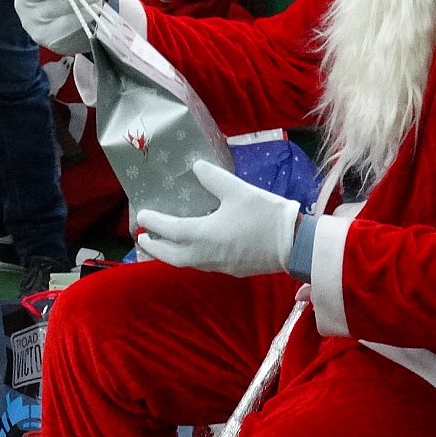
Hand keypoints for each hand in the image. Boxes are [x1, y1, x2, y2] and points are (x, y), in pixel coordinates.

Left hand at [136, 161, 299, 277]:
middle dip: (155, 248)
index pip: (169, 230)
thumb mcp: (237, 190)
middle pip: (172, 256)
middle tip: (143, 238)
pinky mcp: (233, 269)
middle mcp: (206, 255)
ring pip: (187, 262)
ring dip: (172, 254)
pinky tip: (197, 247)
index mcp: (202, 235)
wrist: (294, 243)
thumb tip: (196, 167)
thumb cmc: (264, 215)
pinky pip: (203, 264)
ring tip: (165, 243)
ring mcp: (219, 265)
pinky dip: (191, 256)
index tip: (141, 216)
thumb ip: (213, 178)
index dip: (153, 222)